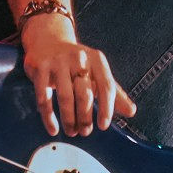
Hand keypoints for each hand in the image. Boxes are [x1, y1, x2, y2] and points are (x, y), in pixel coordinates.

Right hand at [20, 16, 135, 136]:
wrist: (48, 40)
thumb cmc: (77, 63)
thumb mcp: (97, 72)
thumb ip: (114, 92)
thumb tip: (131, 112)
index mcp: (96, 60)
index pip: (106, 86)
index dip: (107, 108)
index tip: (104, 126)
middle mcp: (79, 59)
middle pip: (85, 94)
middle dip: (85, 117)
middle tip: (85, 132)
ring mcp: (58, 62)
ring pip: (65, 97)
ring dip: (69, 119)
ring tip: (72, 132)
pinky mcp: (40, 68)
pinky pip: (44, 97)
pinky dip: (48, 117)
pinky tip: (53, 129)